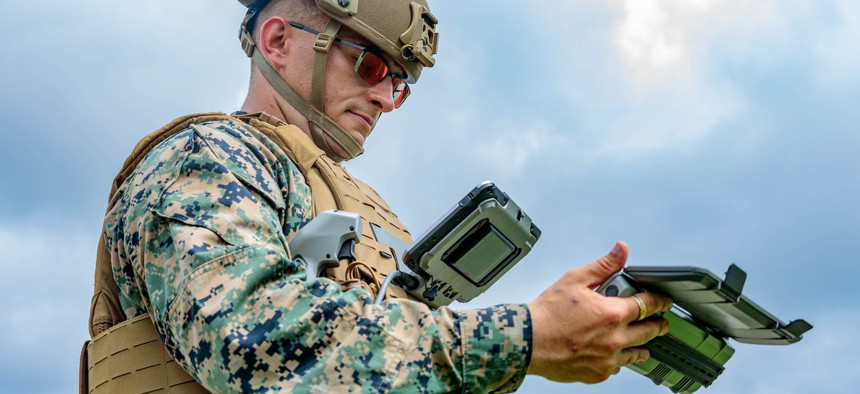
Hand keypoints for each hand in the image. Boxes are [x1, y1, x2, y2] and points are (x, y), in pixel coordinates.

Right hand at [527, 241, 671, 382]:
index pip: (649, 305)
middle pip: (649, 332)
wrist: (528, 341)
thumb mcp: (575, 280)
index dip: (660, 301)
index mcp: (613, 313)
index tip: (664, 301)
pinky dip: (619, 360)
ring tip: (645, 344)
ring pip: (637, 354)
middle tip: (662, 323)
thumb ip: (603, 266)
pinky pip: (617, 368)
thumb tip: (621, 250)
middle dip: (659, 325)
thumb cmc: (547, 313)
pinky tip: (616, 356)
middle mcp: (615, 339)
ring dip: (643, 346)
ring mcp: (608, 359)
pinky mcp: (597, 374)